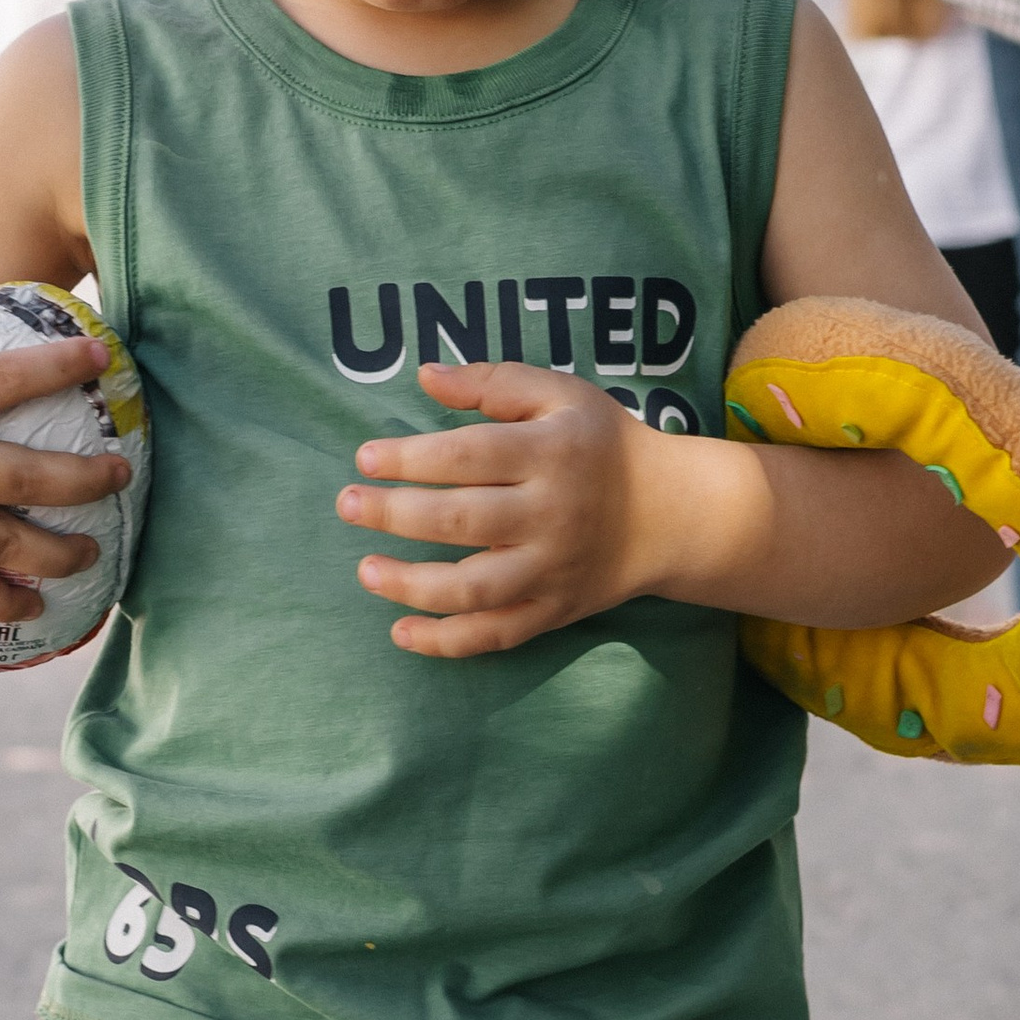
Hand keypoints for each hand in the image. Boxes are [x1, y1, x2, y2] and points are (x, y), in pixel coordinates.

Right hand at [0, 277, 127, 621]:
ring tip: (94, 552)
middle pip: (25, 478)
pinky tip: (36, 608)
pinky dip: (2, 601)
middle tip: (123, 474)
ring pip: (4, 543)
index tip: (102, 358)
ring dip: (59, 552)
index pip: (5, 380)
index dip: (58, 366)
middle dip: (85, 479)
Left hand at [336, 361, 662, 661]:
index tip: (364, 458)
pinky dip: (447, 642)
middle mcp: (552, 515)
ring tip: (366, 570)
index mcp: (551, 454)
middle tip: (346, 505)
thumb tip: (425, 377)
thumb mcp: (561, 394)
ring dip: (411, 585)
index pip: (467, 457)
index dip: (409, 459)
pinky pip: (496, 635)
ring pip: (474, 589)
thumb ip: (493, 382)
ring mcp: (552, 570)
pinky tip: (400, 632)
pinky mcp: (554, 611)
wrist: (673, 514)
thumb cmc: (603, 444)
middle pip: (461, 521)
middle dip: (394, 515)